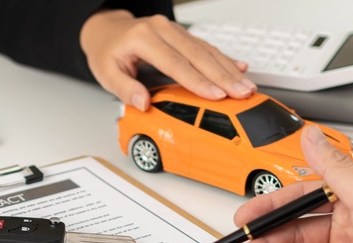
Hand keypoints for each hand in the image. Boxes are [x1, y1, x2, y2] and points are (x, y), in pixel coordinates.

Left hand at [80, 9, 256, 110]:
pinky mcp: (181, 34)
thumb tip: (143, 103)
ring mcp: (173, 30)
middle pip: (198, 55)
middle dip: (223, 76)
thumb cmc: (107, 52)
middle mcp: (162, 30)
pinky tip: (240, 68)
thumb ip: (124, 89)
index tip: (216, 95)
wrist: (107, 31)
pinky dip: (224, 59)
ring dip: (228, 69)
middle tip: (242, 93)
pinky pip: (206, 46)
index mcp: (143, 38)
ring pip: (206, 50)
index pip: (175, 63)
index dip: (197, 81)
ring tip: (246, 86)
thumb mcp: (106, 73)